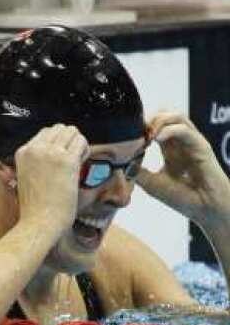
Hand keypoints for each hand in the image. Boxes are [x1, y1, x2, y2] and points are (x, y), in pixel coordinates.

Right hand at [14, 124, 87, 231]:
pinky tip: (80, 166)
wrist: (39, 222)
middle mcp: (34, 149)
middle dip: (68, 141)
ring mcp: (50, 153)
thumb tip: (55, 151)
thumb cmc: (35, 207)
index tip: (59, 159)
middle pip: (59, 128)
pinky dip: (84, 151)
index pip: (45, 132)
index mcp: (22, 152)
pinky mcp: (66, 160)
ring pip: (71, 131)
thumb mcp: (26, 177)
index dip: (57, 144)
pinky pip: (81, 142)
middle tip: (70, 160)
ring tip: (75, 163)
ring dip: (77, 144)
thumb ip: (35, 162)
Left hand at [138, 111, 229, 226]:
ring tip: (146, 135)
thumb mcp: (151, 183)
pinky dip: (169, 130)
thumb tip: (119, 162)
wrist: (205, 209)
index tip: (127, 137)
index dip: (140, 127)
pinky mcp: (201, 146)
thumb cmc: (182, 197)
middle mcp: (180, 142)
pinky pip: (185, 130)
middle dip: (148, 119)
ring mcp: (191, 142)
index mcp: (169, 148)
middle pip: (164, 115)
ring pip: (176, 116)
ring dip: (158, 121)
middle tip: (136, 133)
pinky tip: (156, 139)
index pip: (154, 125)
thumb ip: (137, 170)